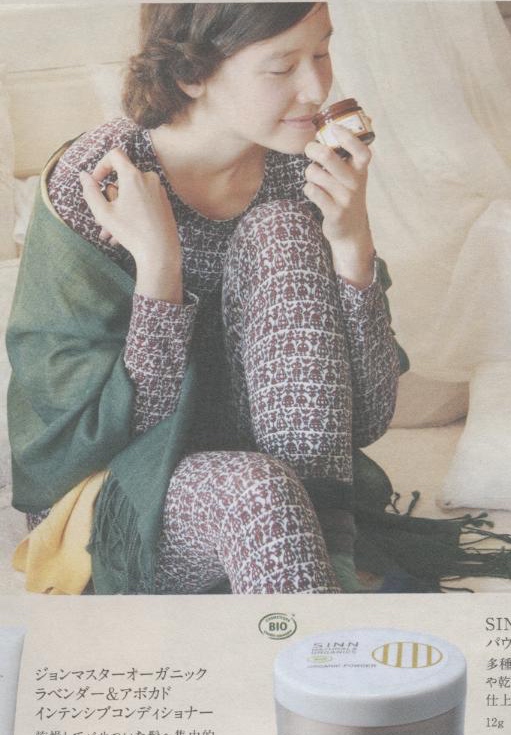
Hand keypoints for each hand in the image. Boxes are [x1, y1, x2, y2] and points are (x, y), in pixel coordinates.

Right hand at [80, 148, 182, 301]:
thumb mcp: (103, 213)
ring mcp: (159, 190)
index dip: (101, 165)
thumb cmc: (132, 233)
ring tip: (109, 235)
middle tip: (100, 221)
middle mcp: (149, 178)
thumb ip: (90, 191)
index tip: (96, 182)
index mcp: (133, 176)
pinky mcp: (165, 202)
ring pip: (132, 195)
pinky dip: (132, 214)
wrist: (161, 252)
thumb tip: (84, 176)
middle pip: (122, 180)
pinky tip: (123, 235)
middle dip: (109, 198)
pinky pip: (143, 202)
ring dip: (119, 211)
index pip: (115, 155)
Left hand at [304, 126, 374, 287]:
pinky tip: (314, 192)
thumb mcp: (356, 173)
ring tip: (315, 177)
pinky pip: (312, 191)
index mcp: (361, 171)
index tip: (334, 128)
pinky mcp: (334, 212)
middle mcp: (356, 184)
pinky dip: (309, 189)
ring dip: (310, 173)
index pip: (361, 151)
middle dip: (313, 149)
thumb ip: (354, 150)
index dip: (348, 138)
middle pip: (329, 158)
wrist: (350, 230)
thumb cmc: (347, 194)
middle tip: (309, 148)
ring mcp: (345, 199)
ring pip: (315, 174)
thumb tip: (368, 116)